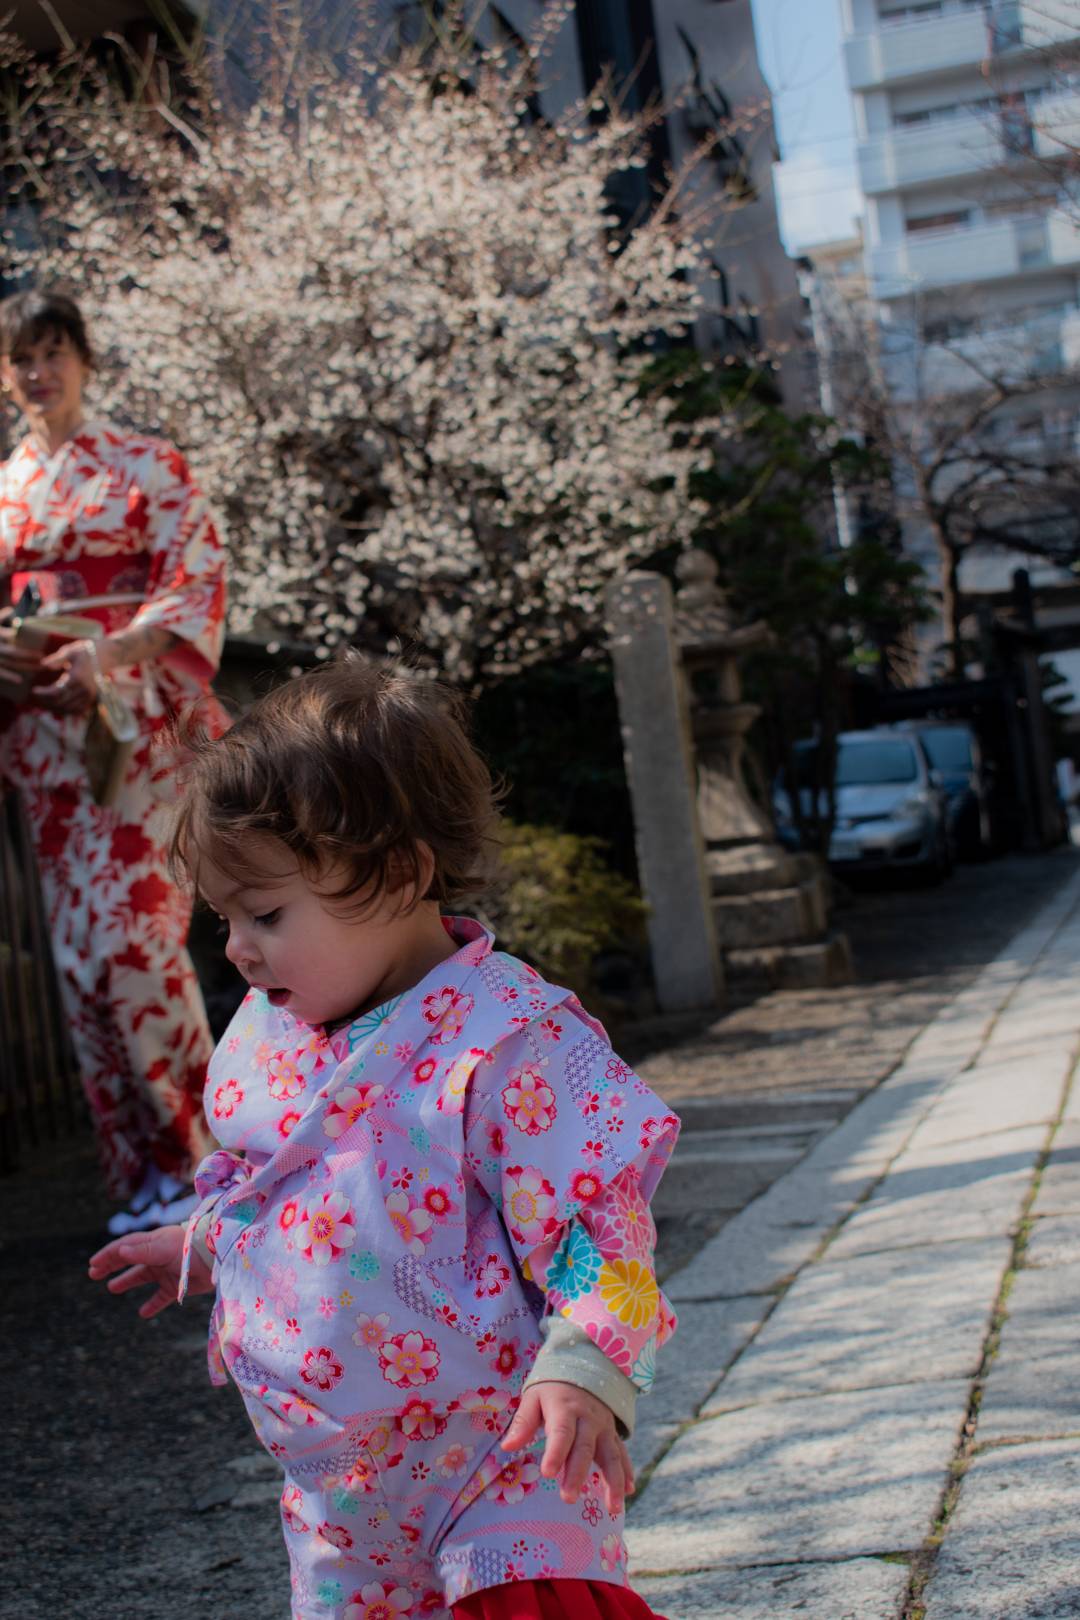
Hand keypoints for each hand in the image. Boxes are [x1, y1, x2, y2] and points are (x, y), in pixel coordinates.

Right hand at [0, 610, 42, 670]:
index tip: (41, 640)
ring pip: (10, 663)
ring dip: (25, 667)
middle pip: (15, 652)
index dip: (27, 638)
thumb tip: (11, 610)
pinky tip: (20, 681)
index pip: (13, 635)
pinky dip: (9, 676)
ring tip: (39, 669)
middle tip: (44, 658)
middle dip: (30, 655)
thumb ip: (0, 617)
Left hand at [35, 637, 101, 713]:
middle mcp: (84, 689)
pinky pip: (77, 711)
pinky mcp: (92, 698)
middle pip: (61, 703)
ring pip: (68, 709)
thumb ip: (56, 659)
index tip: (34, 690)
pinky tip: (58, 706)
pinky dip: (66, 711)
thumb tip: (43, 665)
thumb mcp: (70, 651)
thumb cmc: (86, 651)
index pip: (56, 692)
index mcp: (77, 677)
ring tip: (45, 702)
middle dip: (46, 702)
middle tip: (37, 697)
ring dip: (55, 708)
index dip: (43, 694)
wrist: (107, 655)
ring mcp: (89, 695)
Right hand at [88, 1224, 211, 1317]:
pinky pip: (161, 1296)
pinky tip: (143, 1313)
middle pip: (130, 1260)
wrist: (217, 1259)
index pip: (125, 1247)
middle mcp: (157, 1255)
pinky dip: (152, 1304)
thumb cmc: (189, 1248)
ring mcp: (167, 1270)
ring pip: (143, 1277)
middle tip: (94, 1274)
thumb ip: (141, 1251)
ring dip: (127, 1281)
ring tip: (111, 1289)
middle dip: (112, 1266)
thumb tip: (119, 1251)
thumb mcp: (163, 1248)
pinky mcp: (178, 1285)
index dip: (108, 1255)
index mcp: (152, 1243)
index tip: (93, 1264)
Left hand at [501, 1381, 634, 1513]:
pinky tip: (629, 1490)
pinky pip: (622, 1453)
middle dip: (577, 1473)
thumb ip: (523, 1422)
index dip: (555, 1452)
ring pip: (611, 1455)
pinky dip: (627, 1472)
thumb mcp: (534, 1397)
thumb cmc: (552, 1389)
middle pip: (584, 1448)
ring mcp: (604, 1427)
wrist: (584, 1368)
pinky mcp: (612, 1434)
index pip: (561, 1432)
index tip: (547, 1473)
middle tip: (568, 1498)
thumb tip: (507, 1447)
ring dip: (613, 1481)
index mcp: (565, 1408)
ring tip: (612, 1508)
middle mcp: (588, 1419)